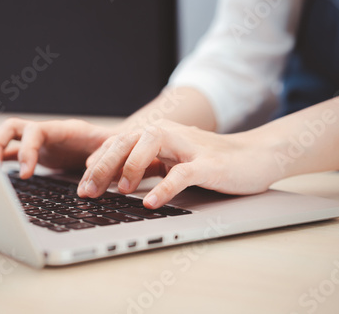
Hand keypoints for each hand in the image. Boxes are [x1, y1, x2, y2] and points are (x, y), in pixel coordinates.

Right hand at [0, 118, 113, 177]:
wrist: (114, 144)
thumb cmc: (114, 145)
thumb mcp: (112, 148)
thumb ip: (104, 156)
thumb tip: (93, 167)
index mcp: (64, 130)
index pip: (36, 132)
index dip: (26, 150)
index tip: (25, 174)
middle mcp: (48, 133)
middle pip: (12, 128)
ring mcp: (40, 142)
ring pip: (8, 138)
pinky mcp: (37, 154)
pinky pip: (12, 153)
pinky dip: (1, 162)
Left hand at [77, 120, 280, 208]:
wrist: (255, 156)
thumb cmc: (212, 161)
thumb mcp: (175, 161)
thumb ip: (150, 164)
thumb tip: (117, 179)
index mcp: (159, 135)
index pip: (120, 143)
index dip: (98, 163)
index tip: (82, 184)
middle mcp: (170, 135)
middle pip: (127, 141)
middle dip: (103, 166)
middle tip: (87, 191)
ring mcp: (189, 147)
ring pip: (150, 145)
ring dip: (131, 168)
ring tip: (119, 190)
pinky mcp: (209, 164)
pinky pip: (182, 174)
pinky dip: (164, 188)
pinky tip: (150, 202)